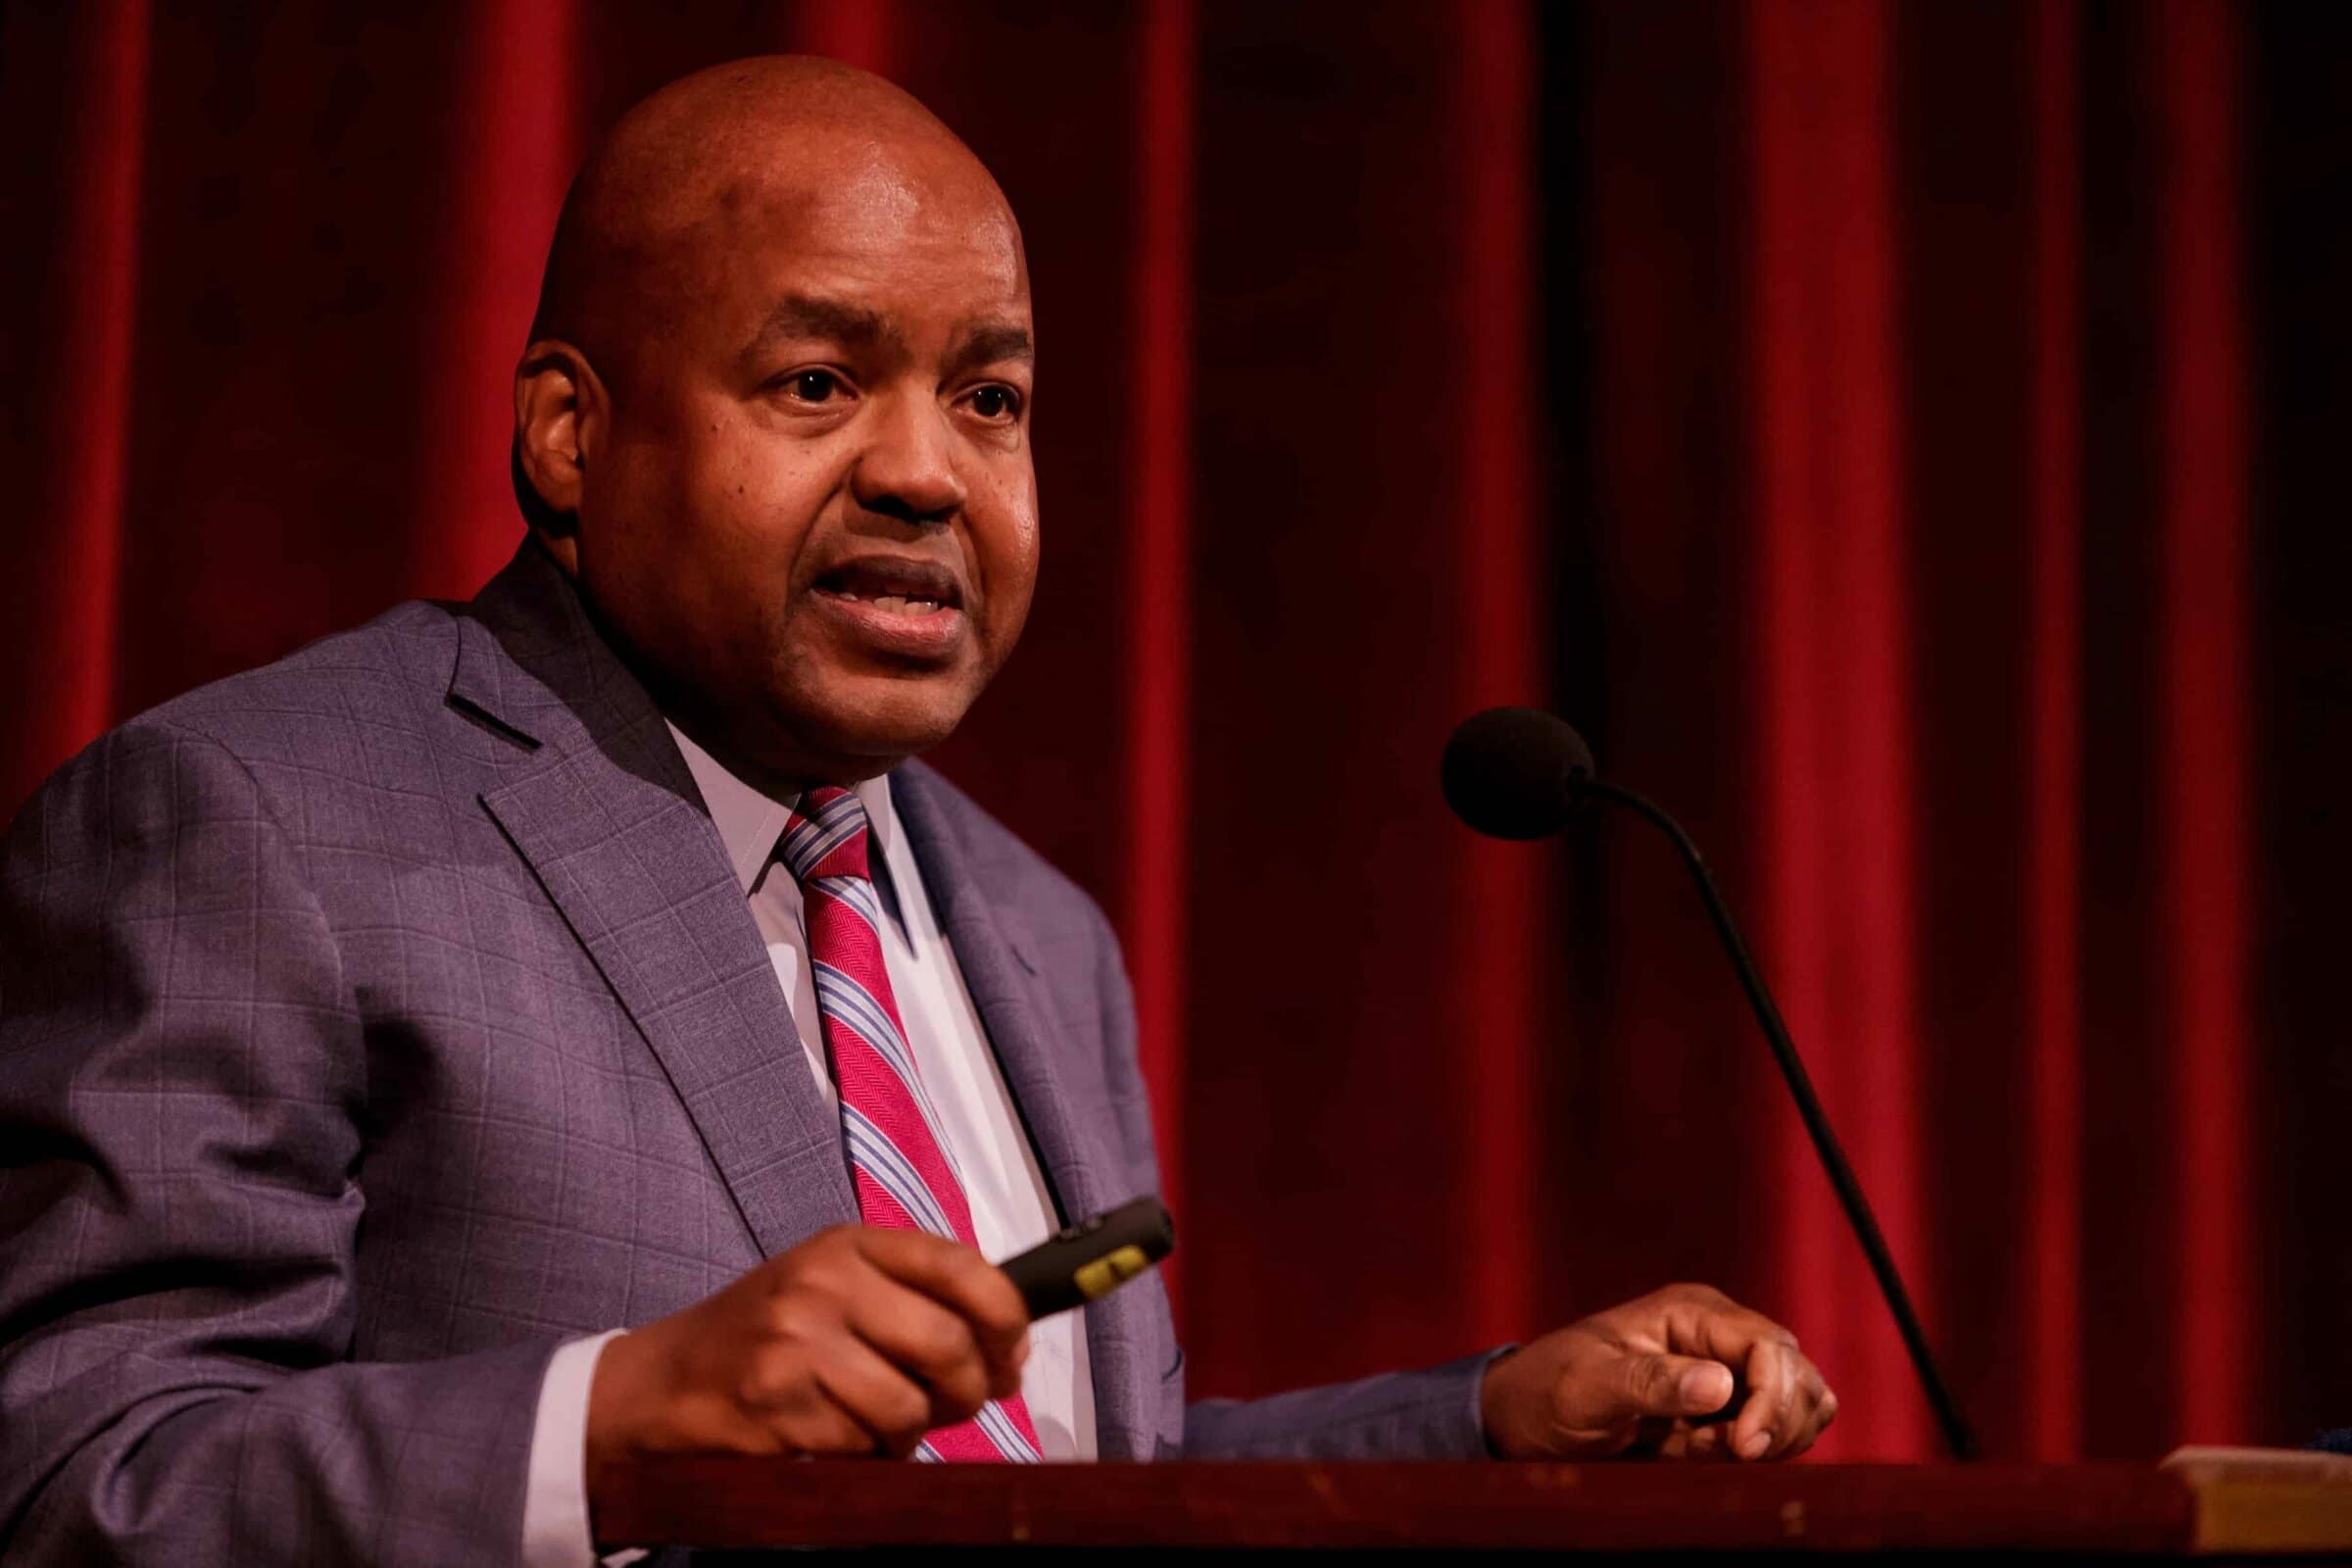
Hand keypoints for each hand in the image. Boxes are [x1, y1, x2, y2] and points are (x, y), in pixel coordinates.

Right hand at [584, 1224, 1028, 1530]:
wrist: (661, 1383)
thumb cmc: (765, 1336)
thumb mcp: (834, 1287)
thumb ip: (915, 1300)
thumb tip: (1010, 1347)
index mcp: (847, 1245)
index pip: (960, 1265)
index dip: (1006, 1315)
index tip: (1015, 1351)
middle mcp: (824, 1283)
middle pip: (948, 1343)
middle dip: (969, 1388)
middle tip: (958, 1403)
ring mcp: (797, 1344)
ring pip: (909, 1405)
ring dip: (910, 1431)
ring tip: (880, 1422)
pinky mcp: (777, 1406)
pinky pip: (862, 1445)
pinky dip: (865, 1454)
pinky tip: (835, 1436)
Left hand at [1479, 1282, 1834, 1462]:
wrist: (1524, 1418)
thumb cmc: (1547, 1391)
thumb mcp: (1588, 1387)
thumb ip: (1651, 1383)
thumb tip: (1721, 1386)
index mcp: (1691, 1313)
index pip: (1771, 1347)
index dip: (1773, 1399)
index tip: (1742, 1448)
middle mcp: (1718, 1336)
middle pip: (1797, 1373)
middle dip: (1778, 1421)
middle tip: (1728, 1454)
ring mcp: (1725, 1370)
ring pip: (1800, 1401)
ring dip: (1773, 1437)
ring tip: (1707, 1450)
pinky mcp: (1724, 1409)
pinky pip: (1776, 1429)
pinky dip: (1760, 1450)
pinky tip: (1707, 1454)